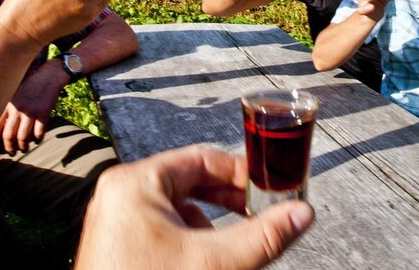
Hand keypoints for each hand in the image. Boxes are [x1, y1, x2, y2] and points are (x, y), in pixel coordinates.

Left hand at [0, 66, 62, 153]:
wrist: (49, 75)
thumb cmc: (29, 84)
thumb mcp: (13, 92)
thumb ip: (4, 106)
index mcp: (7, 104)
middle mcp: (17, 109)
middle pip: (9, 135)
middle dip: (9, 147)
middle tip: (11, 151)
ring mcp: (31, 111)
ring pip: (23, 137)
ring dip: (23, 146)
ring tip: (23, 148)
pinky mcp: (44, 113)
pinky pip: (39, 133)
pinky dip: (37, 139)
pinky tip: (37, 140)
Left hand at [76, 145, 313, 269]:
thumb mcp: (212, 262)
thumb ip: (261, 236)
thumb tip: (300, 214)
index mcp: (135, 183)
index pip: (202, 159)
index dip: (241, 174)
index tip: (268, 189)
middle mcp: (121, 195)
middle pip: (190, 182)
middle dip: (229, 201)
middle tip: (260, 213)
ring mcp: (117, 221)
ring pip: (178, 208)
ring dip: (211, 223)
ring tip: (233, 243)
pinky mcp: (120, 245)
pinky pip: (162, 229)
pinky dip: (189, 240)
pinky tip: (205, 261)